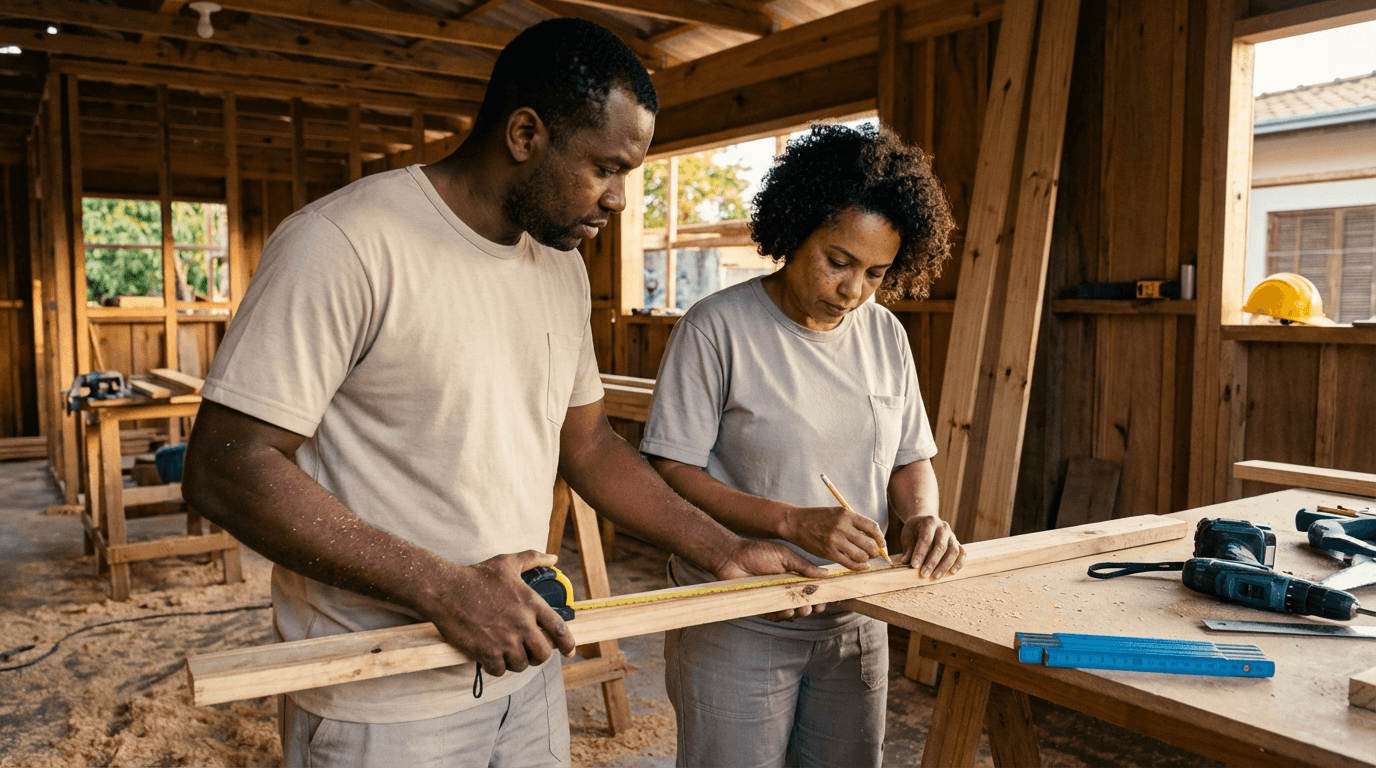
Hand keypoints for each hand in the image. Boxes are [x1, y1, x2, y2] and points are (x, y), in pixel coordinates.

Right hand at [417, 550, 575, 676]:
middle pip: (543, 654)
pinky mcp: (486, 652)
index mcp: (531, 603)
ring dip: (516, 661)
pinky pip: (499, 670)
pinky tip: (491, 657)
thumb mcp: (508, 562)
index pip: (559, 629)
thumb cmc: (476, 576)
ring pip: (521, 664)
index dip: (568, 643)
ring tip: (508, 652)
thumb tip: (554, 558)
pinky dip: (496, 667)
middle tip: (529, 652)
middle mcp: (522, 624)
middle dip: (538, 655)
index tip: (570, 651)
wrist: (446, 590)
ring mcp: (504, 640)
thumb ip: (533, 558)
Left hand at [711, 539, 830, 621]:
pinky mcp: (760, 606)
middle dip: (811, 607)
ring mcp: (772, 599)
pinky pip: (773, 615)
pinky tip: (788, 612)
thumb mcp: (784, 556)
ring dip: (799, 613)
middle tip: (815, 606)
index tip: (826, 598)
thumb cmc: (757, 553)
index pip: (809, 589)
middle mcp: (783, 590)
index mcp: (792, 577)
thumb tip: (826, 574)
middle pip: (802, 603)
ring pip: (789, 612)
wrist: (731, 556)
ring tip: (804, 609)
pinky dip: (782, 616)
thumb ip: (803, 566)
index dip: (818, 596)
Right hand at [779, 505, 887, 570]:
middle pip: (869, 543)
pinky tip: (861, 565)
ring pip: (861, 555)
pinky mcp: (828, 552)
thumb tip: (873, 538)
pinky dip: (859, 566)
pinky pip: (849, 563)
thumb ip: (854, 523)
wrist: (795, 523)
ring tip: (865, 558)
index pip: (872, 527)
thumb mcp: (837, 513)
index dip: (880, 537)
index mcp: (846, 514)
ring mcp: (835, 540)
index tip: (881, 543)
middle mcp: (842, 526)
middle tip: (874, 553)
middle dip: (875, 551)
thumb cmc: (818, 518)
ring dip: (867, 559)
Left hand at [899, 515, 963, 577]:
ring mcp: (952, 535)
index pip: (926, 539)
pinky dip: (958, 563)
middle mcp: (943, 527)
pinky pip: (962, 553)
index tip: (914, 566)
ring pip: (953, 551)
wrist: (926, 522)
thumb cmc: (915, 530)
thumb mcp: (907, 535)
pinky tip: (952, 572)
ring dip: (945, 565)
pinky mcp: (958, 543)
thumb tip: (905, 561)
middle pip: (941, 546)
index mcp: (930, 522)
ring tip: (936, 577)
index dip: (920, 553)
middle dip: (932, 562)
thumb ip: (908, 548)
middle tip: (924, 574)